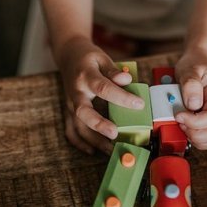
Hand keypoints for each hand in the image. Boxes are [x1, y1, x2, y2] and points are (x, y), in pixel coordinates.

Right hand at [57, 37, 144, 154]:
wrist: (68, 56)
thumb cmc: (88, 58)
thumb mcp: (102, 58)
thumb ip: (113, 71)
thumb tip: (127, 80)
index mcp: (85, 76)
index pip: (103, 87)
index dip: (121, 97)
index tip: (139, 104)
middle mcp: (75, 92)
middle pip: (82, 111)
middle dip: (98, 124)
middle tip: (115, 133)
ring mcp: (69, 104)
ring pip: (77, 126)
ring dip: (93, 140)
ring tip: (111, 149)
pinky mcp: (68, 112)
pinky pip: (71, 131)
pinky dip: (80, 143)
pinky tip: (93, 151)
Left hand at [174, 48, 206, 149]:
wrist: (200, 64)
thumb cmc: (195, 66)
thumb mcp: (191, 68)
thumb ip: (191, 83)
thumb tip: (192, 104)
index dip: (195, 121)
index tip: (178, 115)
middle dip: (195, 133)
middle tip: (180, 121)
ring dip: (197, 139)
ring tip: (184, 126)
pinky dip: (199, 141)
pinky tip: (188, 130)